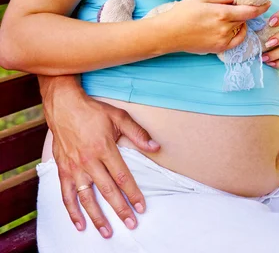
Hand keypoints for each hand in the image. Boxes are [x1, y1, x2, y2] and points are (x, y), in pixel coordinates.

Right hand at [41, 77, 158, 237]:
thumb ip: (138, 133)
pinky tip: (80, 224)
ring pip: (86, 198)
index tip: (141, 207)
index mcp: (104, 148)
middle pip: (107, 191)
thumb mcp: (119, 117)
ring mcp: (74, 167)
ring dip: (97, 217)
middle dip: (120, 209)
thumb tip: (155, 147)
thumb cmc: (93, 111)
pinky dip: (72, 211)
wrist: (64, 106)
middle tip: (131, 224)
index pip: (122, 177)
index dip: (133, 193)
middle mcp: (89, 161)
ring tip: (107, 232)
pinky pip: (66, 195)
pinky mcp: (63, 170)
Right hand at [167, 0, 270, 54]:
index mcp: (221, 13)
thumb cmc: (182, 13)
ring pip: (239, 29)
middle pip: (244, 19)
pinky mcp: (218, 48)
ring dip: (239, 22)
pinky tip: (233, 28)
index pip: (248, 11)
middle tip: (239, 6)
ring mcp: (222, 40)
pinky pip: (236, 41)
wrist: (168, 34)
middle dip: (245, 12)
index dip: (260, 7)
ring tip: (227, 16)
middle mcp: (224, 28)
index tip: (267, 3)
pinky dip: (238, 34)